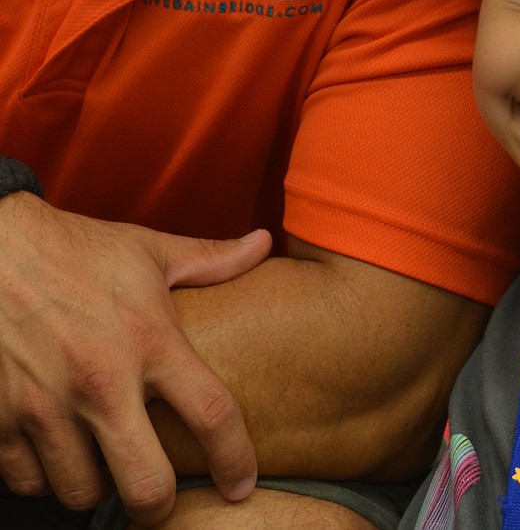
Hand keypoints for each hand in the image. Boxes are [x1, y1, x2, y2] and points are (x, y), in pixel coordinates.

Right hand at [0, 193, 270, 523]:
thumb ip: (212, 259)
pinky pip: (29, 482)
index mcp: (149, 338)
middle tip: (160, 492)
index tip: (241, 484)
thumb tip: (265, 244)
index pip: (212, 414)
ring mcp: (47, 405)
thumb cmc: (77, 249)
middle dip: (160, 504)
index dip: (236, 459)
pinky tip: (57, 448)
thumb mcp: (149, 251)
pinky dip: (45, 475)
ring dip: (97, 484)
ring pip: (83, 493)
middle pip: (147, 486)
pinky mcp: (1, 420)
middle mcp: (101, 380)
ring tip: (103, 457)